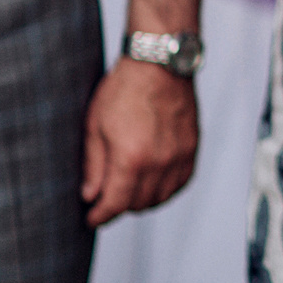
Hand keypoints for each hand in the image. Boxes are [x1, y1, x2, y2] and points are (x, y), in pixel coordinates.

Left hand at [81, 60, 198, 226]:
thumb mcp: (95, 126)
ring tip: (128, 191)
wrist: (160, 63)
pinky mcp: (192, 148)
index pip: (115, 204)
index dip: (100, 216)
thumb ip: (93, 165)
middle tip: (105, 200)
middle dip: (119, 207)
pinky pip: (181, 183)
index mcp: (130, 158)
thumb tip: (90, 194)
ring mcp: (179, 156)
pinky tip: (152, 181)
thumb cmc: (125, 87)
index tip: (92, 219)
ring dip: (143, 200)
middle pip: (138, 204)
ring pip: (161, 198)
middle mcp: (159, 162)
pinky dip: (166, 189)